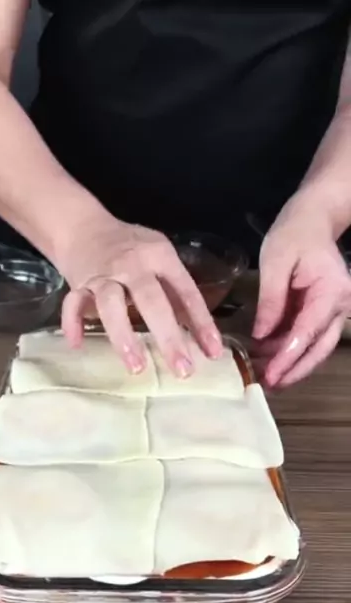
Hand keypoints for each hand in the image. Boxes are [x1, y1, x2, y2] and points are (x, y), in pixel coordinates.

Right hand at [58, 213, 221, 376]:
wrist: (84, 227)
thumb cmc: (131, 250)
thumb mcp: (160, 259)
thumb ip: (176, 293)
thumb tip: (201, 336)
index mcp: (159, 256)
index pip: (185, 290)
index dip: (201, 322)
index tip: (212, 352)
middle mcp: (131, 264)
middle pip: (151, 300)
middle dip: (168, 336)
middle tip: (182, 369)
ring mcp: (103, 274)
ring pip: (110, 304)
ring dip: (123, 335)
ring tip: (136, 367)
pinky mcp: (78, 283)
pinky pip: (73, 304)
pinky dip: (72, 323)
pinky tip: (77, 345)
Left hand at [253, 198, 350, 387]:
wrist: (313, 217)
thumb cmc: (294, 233)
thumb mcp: (275, 262)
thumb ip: (269, 301)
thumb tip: (261, 336)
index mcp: (331, 291)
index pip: (308, 331)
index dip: (289, 357)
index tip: (271, 375)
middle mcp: (340, 305)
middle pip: (319, 348)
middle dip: (295, 369)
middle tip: (270, 385)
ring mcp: (335, 309)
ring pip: (317, 347)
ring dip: (292, 363)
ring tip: (265, 375)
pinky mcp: (323, 311)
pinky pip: (309, 336)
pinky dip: (291, 349)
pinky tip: (270, 357)